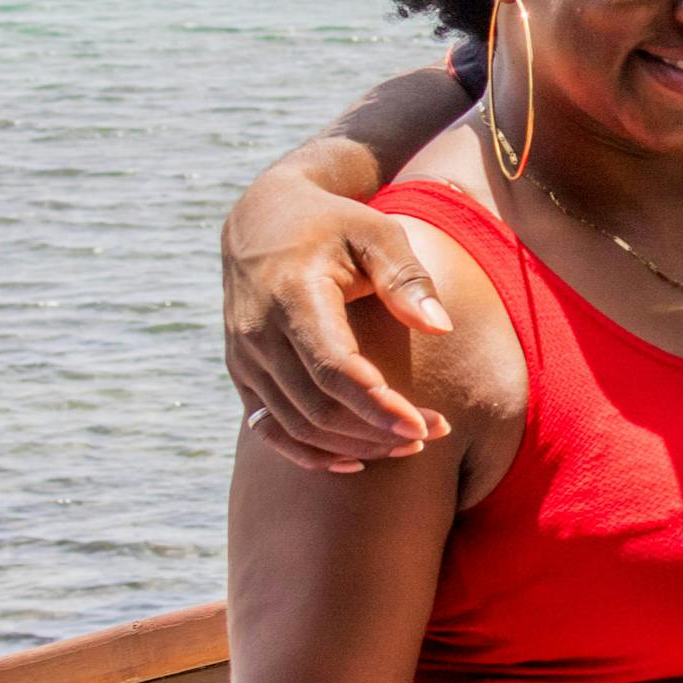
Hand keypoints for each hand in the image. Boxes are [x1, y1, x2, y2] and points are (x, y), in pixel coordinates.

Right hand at [223, 178, 452, 471]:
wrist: (262, 219)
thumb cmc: (334, 224)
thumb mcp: (376, 232)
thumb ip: (406, 277)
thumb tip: (440, 327)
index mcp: (291, 295)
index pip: (332, 366)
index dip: (377, 404)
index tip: (425, 425)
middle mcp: (258, 333)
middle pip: (316, 406)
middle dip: (378, 430)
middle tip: (435, 434)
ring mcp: (243, 357)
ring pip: (295, 426)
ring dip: (354, 446)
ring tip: (410, 445)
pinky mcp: (242, 373)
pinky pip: (269, 430)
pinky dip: (310, 454)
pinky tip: (356, 462)